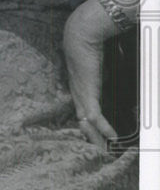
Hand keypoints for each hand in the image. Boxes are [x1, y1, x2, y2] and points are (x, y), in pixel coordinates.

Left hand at [63, 0, 118, 150]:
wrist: (81, 36)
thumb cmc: (90, 48)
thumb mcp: (98, 67)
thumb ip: (103, 77)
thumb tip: (111, 80)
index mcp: (79, 90)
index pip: (82, 115)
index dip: (90, 129)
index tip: (100, 140)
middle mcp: (77, 96)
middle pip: (82, 125)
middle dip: (93, 140)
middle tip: (104, 153)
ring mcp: (81, 95)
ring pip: (86, 124)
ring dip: (97, 139)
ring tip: (107, 152)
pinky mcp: (87, 93)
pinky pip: (94, 116)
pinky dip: (104, 128)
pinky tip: (112, 138)